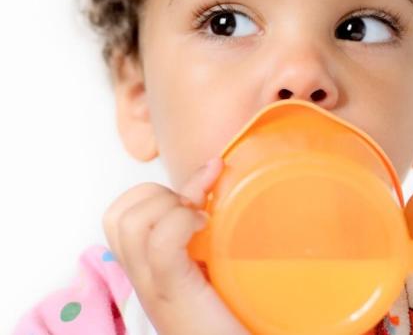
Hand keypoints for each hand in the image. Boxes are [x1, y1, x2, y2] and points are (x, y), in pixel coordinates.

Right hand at [103, 157, 249, 334]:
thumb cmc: (229, 311)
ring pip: (129, 222)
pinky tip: (204, 229)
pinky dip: (181, 223)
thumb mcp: (209, 254)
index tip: (195, 196)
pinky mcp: (174, 292)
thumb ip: (201, 218)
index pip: (120, 214)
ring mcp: (153, 286)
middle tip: (193, 212)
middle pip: (117, 214)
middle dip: (156, 195)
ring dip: (167, 207)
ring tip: (198, 222)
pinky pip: (160, 244)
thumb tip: (215, 167)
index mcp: (147, 268)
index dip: (153, 193)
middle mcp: (142, 277)